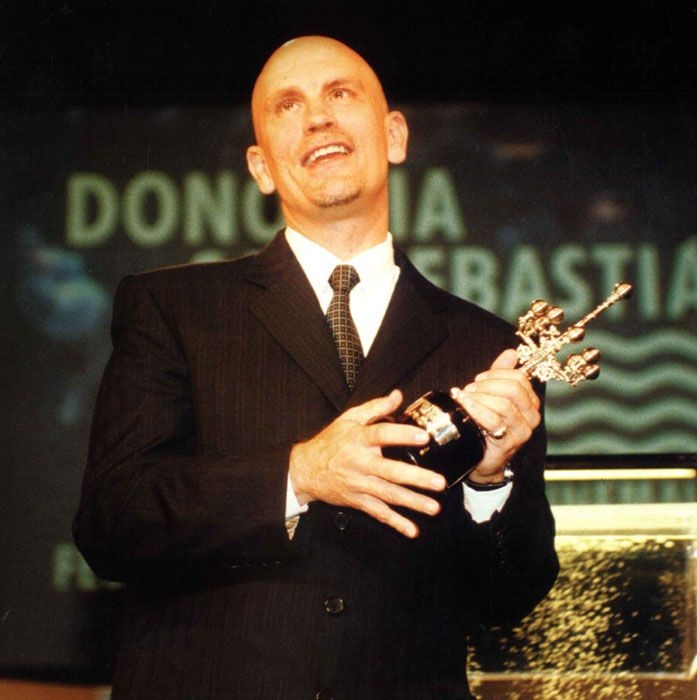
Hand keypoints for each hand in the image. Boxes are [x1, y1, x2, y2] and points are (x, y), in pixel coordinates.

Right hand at [289, 390, 446, 537]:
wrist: (305, 469)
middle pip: (390, 471)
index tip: (424, 437)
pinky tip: (412, 530)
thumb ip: (375, 407)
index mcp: (358, 439)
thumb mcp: (349, 418)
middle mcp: (359, 463)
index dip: (403, 435)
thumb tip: (398, 396)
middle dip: (416, 478)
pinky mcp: (357, 501)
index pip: (382, 435)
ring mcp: (358, 484)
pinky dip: (395, 523)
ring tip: (434, 507)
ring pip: (388, 495)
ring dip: (413, 503)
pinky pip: (378, 513)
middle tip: (439, 482)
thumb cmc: (330, 442)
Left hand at [450, 348, 540, 482]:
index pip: (519, 378)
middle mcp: (531, 416)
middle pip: (513, 389)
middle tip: (470, 389)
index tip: (479, 379)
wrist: (482, 457)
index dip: (496, 374)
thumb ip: (502, 373)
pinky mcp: (509, 443)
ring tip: (464, 398)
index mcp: (530, 401)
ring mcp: (522, 431)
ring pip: (503, 404)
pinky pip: (493, 420)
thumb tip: (511, 353)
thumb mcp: (493, 394)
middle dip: (487, 385)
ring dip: (479, 398)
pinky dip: (476, 409)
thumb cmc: (487, 424)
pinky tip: (464, 405)